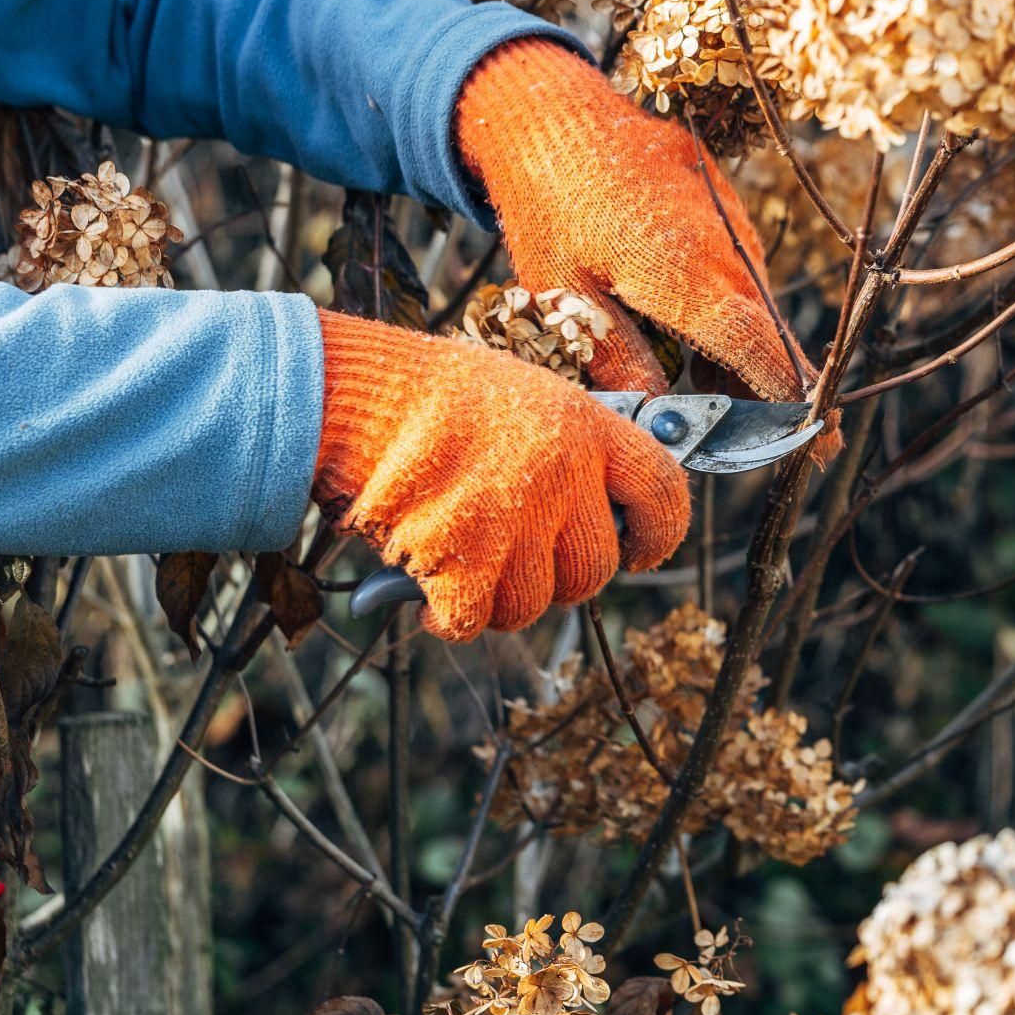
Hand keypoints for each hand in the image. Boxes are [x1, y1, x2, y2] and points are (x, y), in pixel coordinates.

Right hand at [312, 310, 689, 640]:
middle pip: (594, 569)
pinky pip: (471, 621)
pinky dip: (445, 618)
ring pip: (532, 604)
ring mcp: (512, 520)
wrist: (350, 394)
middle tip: (518, 560)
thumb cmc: (429, 394)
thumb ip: (570, 447)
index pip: (664, 494)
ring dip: (497, 599)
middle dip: (558, 579)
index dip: (657, 534)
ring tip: (463, 562)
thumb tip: (601, 503)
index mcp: (585, 427)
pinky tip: (427, 594)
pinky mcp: (459, 561)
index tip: (638, 550)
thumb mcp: (523, 394)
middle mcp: (560, 475)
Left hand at [456, 39, 813, 400]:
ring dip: (743, 343)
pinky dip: (727, 300)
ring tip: (710, 381)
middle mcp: (724, 247)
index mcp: (689, 277)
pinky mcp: (721, 199)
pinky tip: (688, 319)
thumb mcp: (566, 299)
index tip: (815, 440)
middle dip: (774, 385)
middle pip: (768, 332)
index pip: (760, 351)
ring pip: (754, 298)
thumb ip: (619, 361)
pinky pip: (739, 263)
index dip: (789, 400)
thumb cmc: (547, 209)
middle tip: (768, 430)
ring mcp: (728, 219)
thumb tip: (661, 414)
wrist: (552, 113)